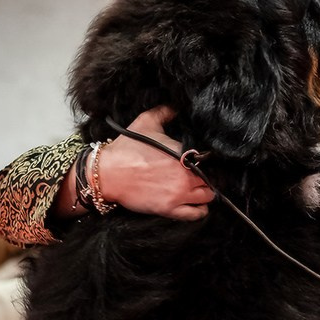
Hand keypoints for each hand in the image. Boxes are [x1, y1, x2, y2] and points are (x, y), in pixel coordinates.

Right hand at [97, 106, 215, 219]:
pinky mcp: (170, 209)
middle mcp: (186, 174)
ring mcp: (179, 193)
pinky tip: (198, 205)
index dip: (208, 160)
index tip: (203, 160)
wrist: (107, 173)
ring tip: (200, 188)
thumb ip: (164, 112)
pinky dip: (201, 210)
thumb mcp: (146, 122)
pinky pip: (196, 213)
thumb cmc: (126, 149)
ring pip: (208, 196)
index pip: (209, 158)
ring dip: (207, 192)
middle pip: (211, 178)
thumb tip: (175, 106)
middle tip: (202, 175)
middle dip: (209, 176)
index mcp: (184, 153)